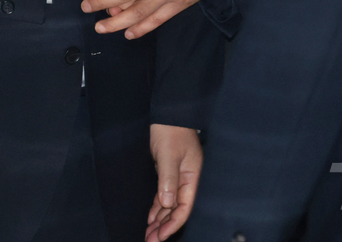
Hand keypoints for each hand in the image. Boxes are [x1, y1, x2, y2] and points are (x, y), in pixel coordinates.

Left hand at [148, 124, 201, 240]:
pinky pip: (164, 195)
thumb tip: (168, 204)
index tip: (160, 236)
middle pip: (177, 209)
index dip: (172, 224)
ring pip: (170, 204)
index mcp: (192, 177)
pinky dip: (158, 207)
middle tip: (150, 240)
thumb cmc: (171, 130)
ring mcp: (178, 177)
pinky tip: (151, 218)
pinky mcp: (168, 172)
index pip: (184, 207)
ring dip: (160, 219)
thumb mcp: (169, 155)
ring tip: (149, 233)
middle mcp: (187, 180)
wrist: (168, 112)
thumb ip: (168, 180)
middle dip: (164, 226)